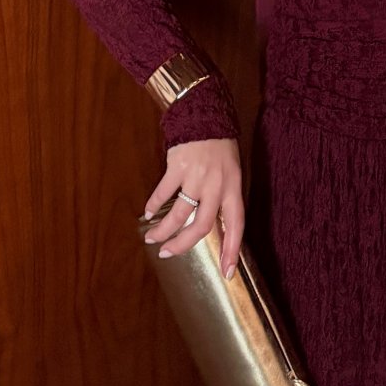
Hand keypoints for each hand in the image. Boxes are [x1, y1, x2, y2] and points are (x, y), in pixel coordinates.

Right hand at [143, 136, 244, 277]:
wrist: (206, 113)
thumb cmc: (220, 146)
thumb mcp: (231, 172)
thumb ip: (223, 197)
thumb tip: (211, 227)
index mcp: (233, 187)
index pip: (236, 225)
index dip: (233, 250)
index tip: (228, 272)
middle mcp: (217, 184)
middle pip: (201, 225)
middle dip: (183, 244)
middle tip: (169, 253)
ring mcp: (197, 175)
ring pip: (179, 213)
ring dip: (163, 229)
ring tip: (152, 237)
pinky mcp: (178, 165)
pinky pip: (164, 192)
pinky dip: (154, 204)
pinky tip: (148, 212)